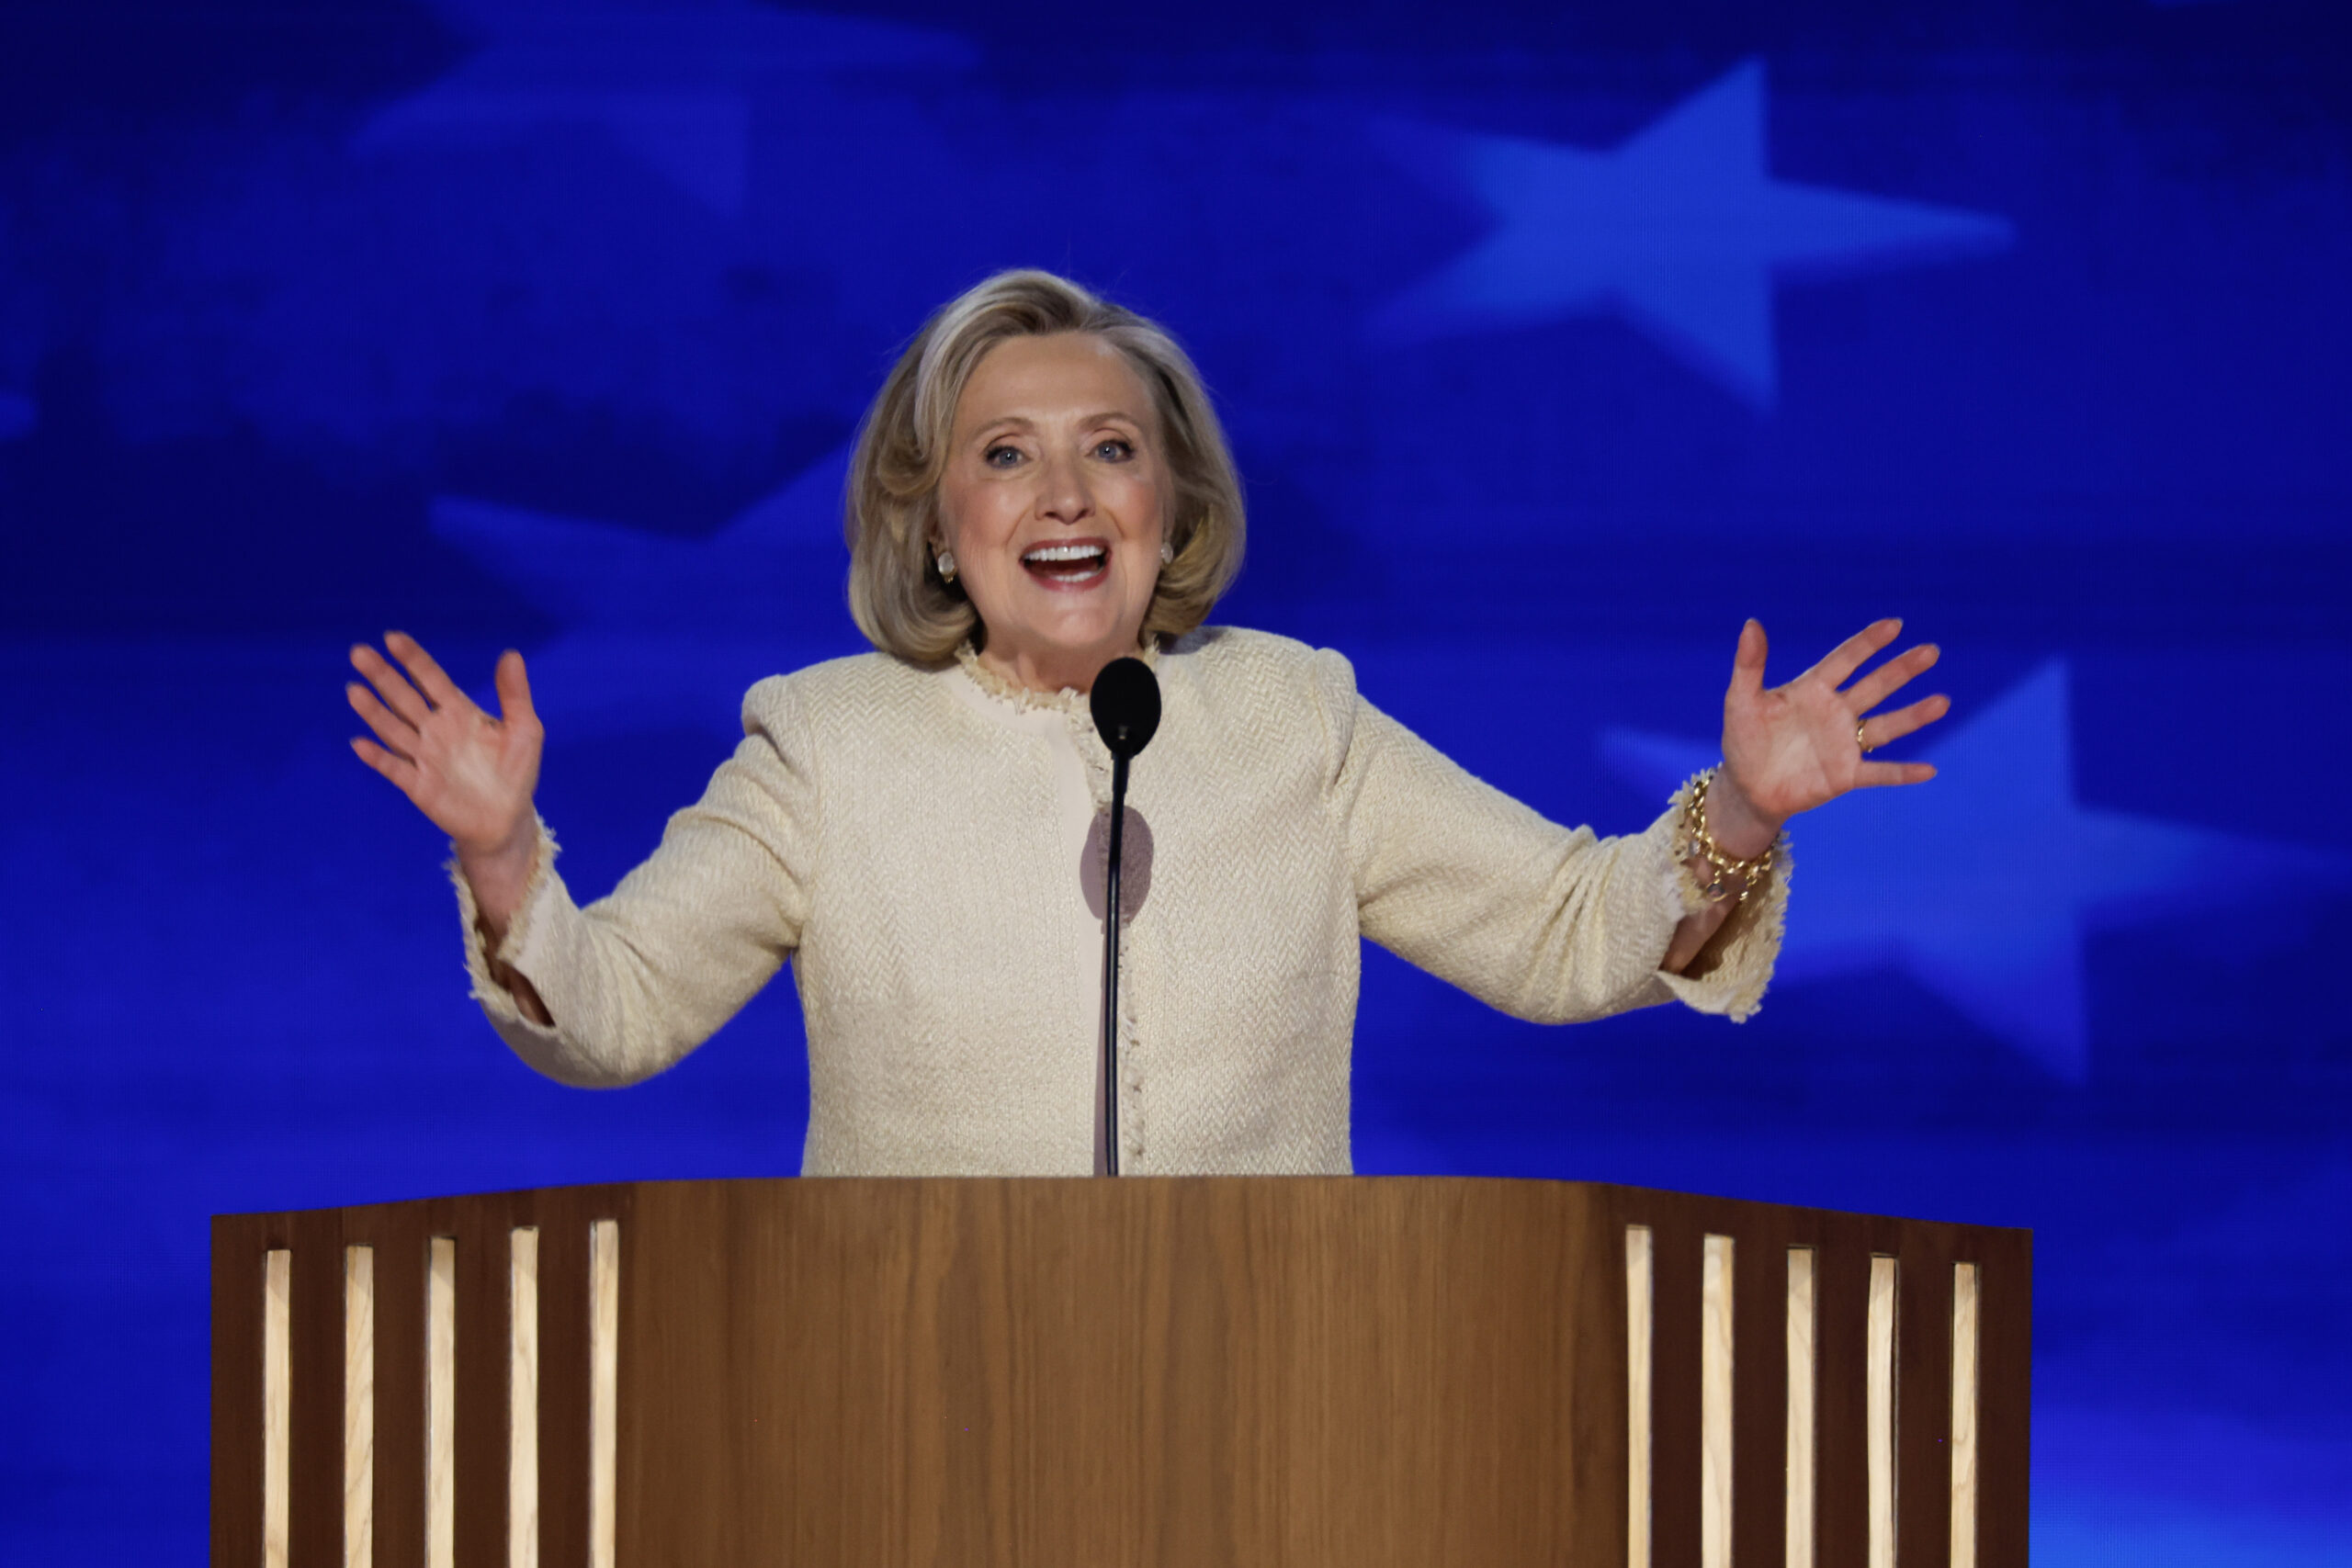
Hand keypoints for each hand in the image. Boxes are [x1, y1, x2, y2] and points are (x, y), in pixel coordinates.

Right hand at [348, 634, 543, 923]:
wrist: (507, 817)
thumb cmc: (516, 770)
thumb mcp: (525, 729)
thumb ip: (515, 694)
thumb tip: (511, 654)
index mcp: (459, 712)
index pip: (431, 679)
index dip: (413, 659)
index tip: (392, 638)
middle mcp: (435, 730)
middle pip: (404, 698)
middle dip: (383, 676)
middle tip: (359, 652)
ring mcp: (424, 757)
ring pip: (393, 729)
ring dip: (373, 711)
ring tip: (354, 690)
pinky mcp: (419, 786)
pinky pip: (394, 769)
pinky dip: (377, 758)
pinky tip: (360, 743)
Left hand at [1706, 618, 1948, 856]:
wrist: (1746, 788)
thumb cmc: (1743, 740)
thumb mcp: (1741, 700)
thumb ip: (1749, 664)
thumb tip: (1752, 623)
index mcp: (1813, 689)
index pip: (1845, 659)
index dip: (1868, 642)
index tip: (1895, 624)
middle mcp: (1836, 712)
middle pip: (1876, 686)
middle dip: (1902, 669)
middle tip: (1931, 651)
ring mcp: (1844, 743)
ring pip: (1886, 726)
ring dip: (1913, 716)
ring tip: (1942, 702)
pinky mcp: (1845, 775)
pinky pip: (1879, 773)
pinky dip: (1902, 772)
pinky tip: (1929, 770)